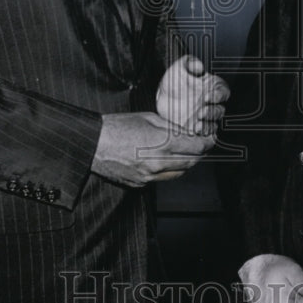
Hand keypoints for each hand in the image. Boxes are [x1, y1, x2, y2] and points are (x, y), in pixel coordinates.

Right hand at [91, 111, 214, 186]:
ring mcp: (149, 176)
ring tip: (184, 152)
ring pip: (178, 173)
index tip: (210, 138)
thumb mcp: (148, 118)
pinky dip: (167, 170)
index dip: (207, 143)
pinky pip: (161, 179)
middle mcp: (158, 163)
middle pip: (191, 162)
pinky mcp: (140, 184)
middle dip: (199, 153)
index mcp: (163, 143)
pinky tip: (164, 159)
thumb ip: (170, 127)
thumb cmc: (116, 127)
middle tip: (201, 144)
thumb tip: (186, 132)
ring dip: (185, 163)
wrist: (92, 144)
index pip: (196, 147)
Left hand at [156, 55, 229, 135]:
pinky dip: (204, 131)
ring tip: (198, 121)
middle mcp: (209, 102)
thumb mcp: (179, 68)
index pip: (223, 91)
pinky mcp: (199, 126)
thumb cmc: (173, 83)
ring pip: (215, 121)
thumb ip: (190, 63)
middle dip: (212, 111)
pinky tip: (195, 128)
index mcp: (210, 87)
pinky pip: (208, 131)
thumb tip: (199, 67)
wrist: (162, 99)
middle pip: (220, 108)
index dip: (219, 95)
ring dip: (209, 122)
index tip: (208, 96)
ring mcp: (205, 115)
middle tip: (201, 111)